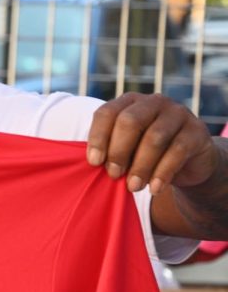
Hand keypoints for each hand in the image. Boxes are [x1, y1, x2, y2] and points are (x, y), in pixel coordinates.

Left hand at [86, 93, 218, 193]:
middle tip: (114, 175)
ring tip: (133, 187)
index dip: (98, 137)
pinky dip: (163, 173)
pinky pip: (177, 151)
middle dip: (118, 151)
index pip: (107, 113)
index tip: (94, 162)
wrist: (188, 163)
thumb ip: (110, 150)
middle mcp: (153, 102)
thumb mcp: (126, 149)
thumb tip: (93, 164)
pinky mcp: (197, 131)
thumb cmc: (146, 154)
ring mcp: (178, 114)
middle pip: (130, 121)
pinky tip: (155, 189)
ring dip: (141, 166)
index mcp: (129, 102)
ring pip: (154, 137)